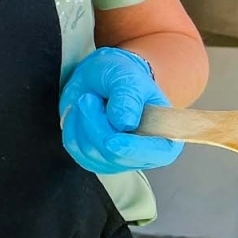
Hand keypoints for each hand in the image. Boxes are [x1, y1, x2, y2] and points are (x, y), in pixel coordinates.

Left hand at [59, 46, 182, 174]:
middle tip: (89, 98)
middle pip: (114, 155)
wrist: (99, 78)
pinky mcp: (93, 159)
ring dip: (83, 122)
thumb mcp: (127, 77)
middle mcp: (143, 154)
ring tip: (89, 100)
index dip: (134, 150)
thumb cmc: (121, 77)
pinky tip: (80, 112)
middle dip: (96, 125)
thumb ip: (129, 97)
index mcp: (165, 136)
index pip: (158, 154)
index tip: (111, 141)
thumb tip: (125, 124)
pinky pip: (75, 149)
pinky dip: (72, 128)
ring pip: (91, 153)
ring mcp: (116, 160)